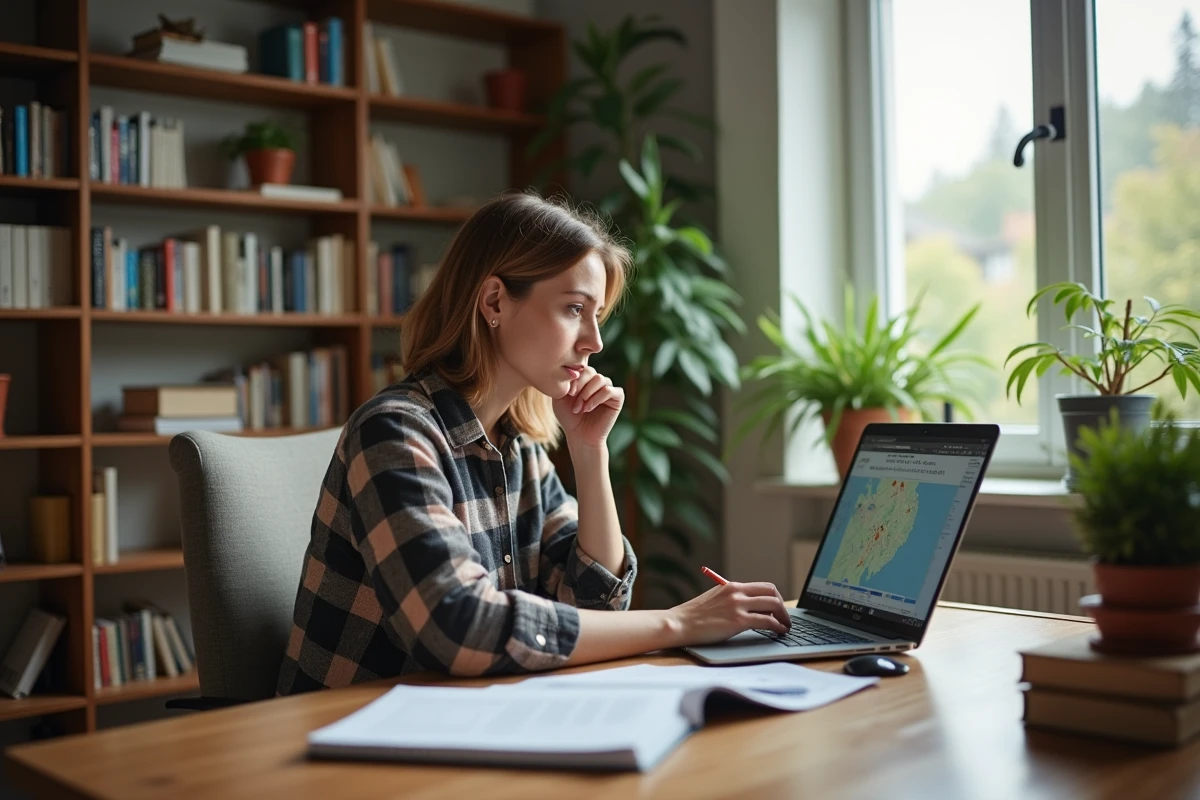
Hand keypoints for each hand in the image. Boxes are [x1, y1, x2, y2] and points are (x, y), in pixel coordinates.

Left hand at [552, 366, 623, 448]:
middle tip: (573, 399)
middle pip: (591, 371)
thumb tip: (572, 370)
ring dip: (587, 394)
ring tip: (580, 407)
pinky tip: (588, 408)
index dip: (574, 378)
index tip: (568, 393)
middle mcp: (597, 381)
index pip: (581, 368)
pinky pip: (609, 390)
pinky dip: (597, 398)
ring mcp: (608, 388)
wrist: (579, 435)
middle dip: (580, 385)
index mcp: (585, 378)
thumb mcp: (560, 397)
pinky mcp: (618, 397)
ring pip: (600, 379)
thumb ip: (564, 382)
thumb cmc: (569, 417)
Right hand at [667, 582, 791, 645]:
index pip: (764, 587)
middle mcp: (737, 593)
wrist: (679, 623)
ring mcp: (738, 606)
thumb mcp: (714, 600)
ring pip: (773, 605)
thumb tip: (749, 608)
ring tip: (785, 627)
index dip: (775, 598)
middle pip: (772, 593)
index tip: (778, 609)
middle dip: (783, 606)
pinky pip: (767, 621)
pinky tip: (779, 632)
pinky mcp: (738, 621)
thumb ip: (731, 600)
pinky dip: (778, 626)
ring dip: (784, 617)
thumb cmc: (694, 616)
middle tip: (785, 618)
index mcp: (731, 586)